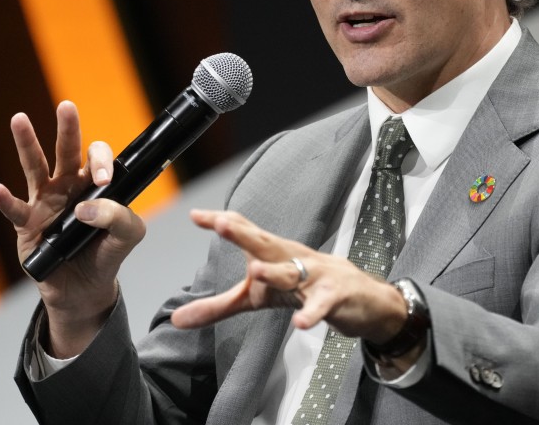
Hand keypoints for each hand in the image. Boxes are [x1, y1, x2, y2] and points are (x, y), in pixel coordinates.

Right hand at [0, 102, 145, 354]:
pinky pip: (16, 210)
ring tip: (19, 119)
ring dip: (26, 143)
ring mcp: (45, 202)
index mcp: (94, 185)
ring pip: (35, 168)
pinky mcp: (28, 224)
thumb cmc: (105, 256)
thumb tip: (86, 208)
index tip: (103, 178)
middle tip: (67, 107)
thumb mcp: (127, 238)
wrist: (83, 290)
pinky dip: (6, 201)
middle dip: (68, 129)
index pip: (97, 159)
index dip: (101, 161)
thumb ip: (119, 219)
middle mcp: (69, 187)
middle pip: (66, 152)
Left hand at [171, 210, 407, 344]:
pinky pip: (321, 305)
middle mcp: (292, 257)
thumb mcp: (258, 299)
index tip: (196, 215)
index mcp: (273, 252)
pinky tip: (300, 323)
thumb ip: (218, 306)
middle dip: (243, 233)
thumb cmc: (305, 288)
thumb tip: (176, 320)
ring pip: (292, 271)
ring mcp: (316, 274)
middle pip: (265, 242)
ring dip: (275, 271)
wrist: (363, 298)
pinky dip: (311, 314)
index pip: (246, 232)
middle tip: (221, 224)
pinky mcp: (334, 296)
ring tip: (254, 270)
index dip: (222, 222)